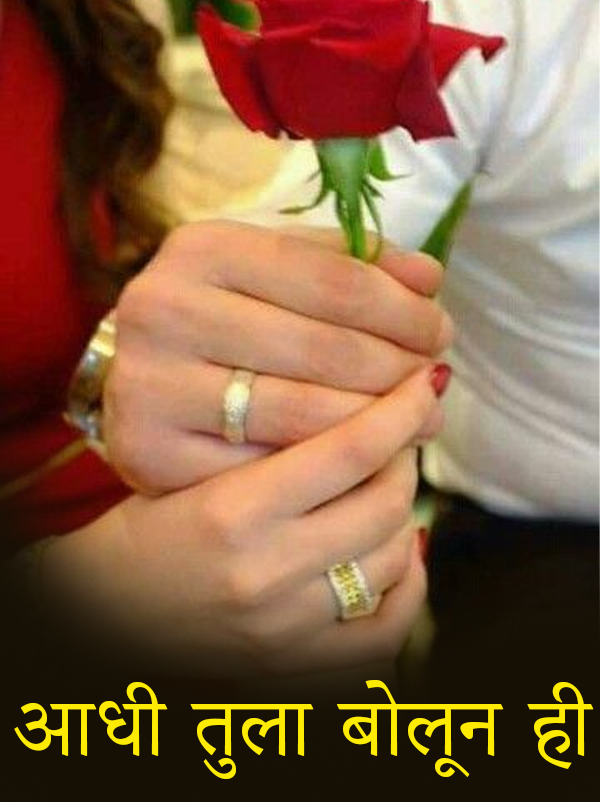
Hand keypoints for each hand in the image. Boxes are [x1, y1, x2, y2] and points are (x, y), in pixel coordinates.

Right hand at [46, 367, 441, 676]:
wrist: (102, 609)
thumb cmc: (144, 529)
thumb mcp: (193, 471)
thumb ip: (274, 445)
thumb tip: (366, 415)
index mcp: (231, 510)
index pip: (351, 448)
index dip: (400, 409)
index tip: (422, 384)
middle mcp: (265, 572)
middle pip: (385, 502)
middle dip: (404, 456)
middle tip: (395, 435)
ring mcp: (285, 627)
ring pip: (395, 557)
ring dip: (405, 512)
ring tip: (386, 486)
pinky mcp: (294, 666)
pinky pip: (387, 629)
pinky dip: (407, 584)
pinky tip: (398, 553)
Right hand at [104, 221, 451, 493]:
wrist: (139, 380)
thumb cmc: (220, 319)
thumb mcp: (270, 271)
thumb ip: (347, 263)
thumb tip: (429, 277)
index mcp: (203, 248)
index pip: (335, 280)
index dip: (403, 310)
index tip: (441, 331)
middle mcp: (165, 309)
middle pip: (324, 349)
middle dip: (400, 369)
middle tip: (435, 382)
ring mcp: (150, 385)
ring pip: (302, 413)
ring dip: (380, 423)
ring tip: (419, 421)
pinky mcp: (150, 452)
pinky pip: (267, 467)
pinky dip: (327, 466)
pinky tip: (362, 458)